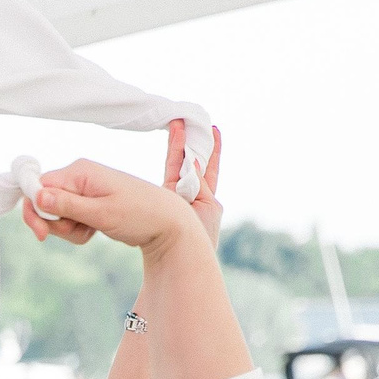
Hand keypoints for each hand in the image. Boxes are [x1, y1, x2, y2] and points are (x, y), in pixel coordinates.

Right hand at [18, 158, 200, 258]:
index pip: (37, 187)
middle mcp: (79, 175)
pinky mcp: (89, 201)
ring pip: (56, 214)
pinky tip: (96, 230)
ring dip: (68, 229)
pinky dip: (78, 230)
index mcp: (79, 171)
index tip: (42, 235)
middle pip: (45, 202)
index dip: (34, 212)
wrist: (168, 222)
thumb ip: (67, 205)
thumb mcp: (101, 213)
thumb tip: (37, 195)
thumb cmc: (139, 215)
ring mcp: (84, 188)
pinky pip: (69, 218)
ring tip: (93, 230)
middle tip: (80, 232)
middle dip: (55, 224)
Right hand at [163, 119, 223, 245]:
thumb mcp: (207, 206)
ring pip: (180, 163)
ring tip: (179, 122)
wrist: (182, 259)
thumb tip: (191, 161)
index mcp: (208, 196)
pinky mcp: (163, 197)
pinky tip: (174, 136)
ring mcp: (177, 195)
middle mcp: (193, 193)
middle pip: (194, 160)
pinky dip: (173, 153)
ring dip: (181, 143)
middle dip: (193, 140)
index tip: (215, 129)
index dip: (214, 148)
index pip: (211, 166)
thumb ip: (199, 182)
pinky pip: (170, 170)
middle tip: (191, 119)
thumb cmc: (201, 239)